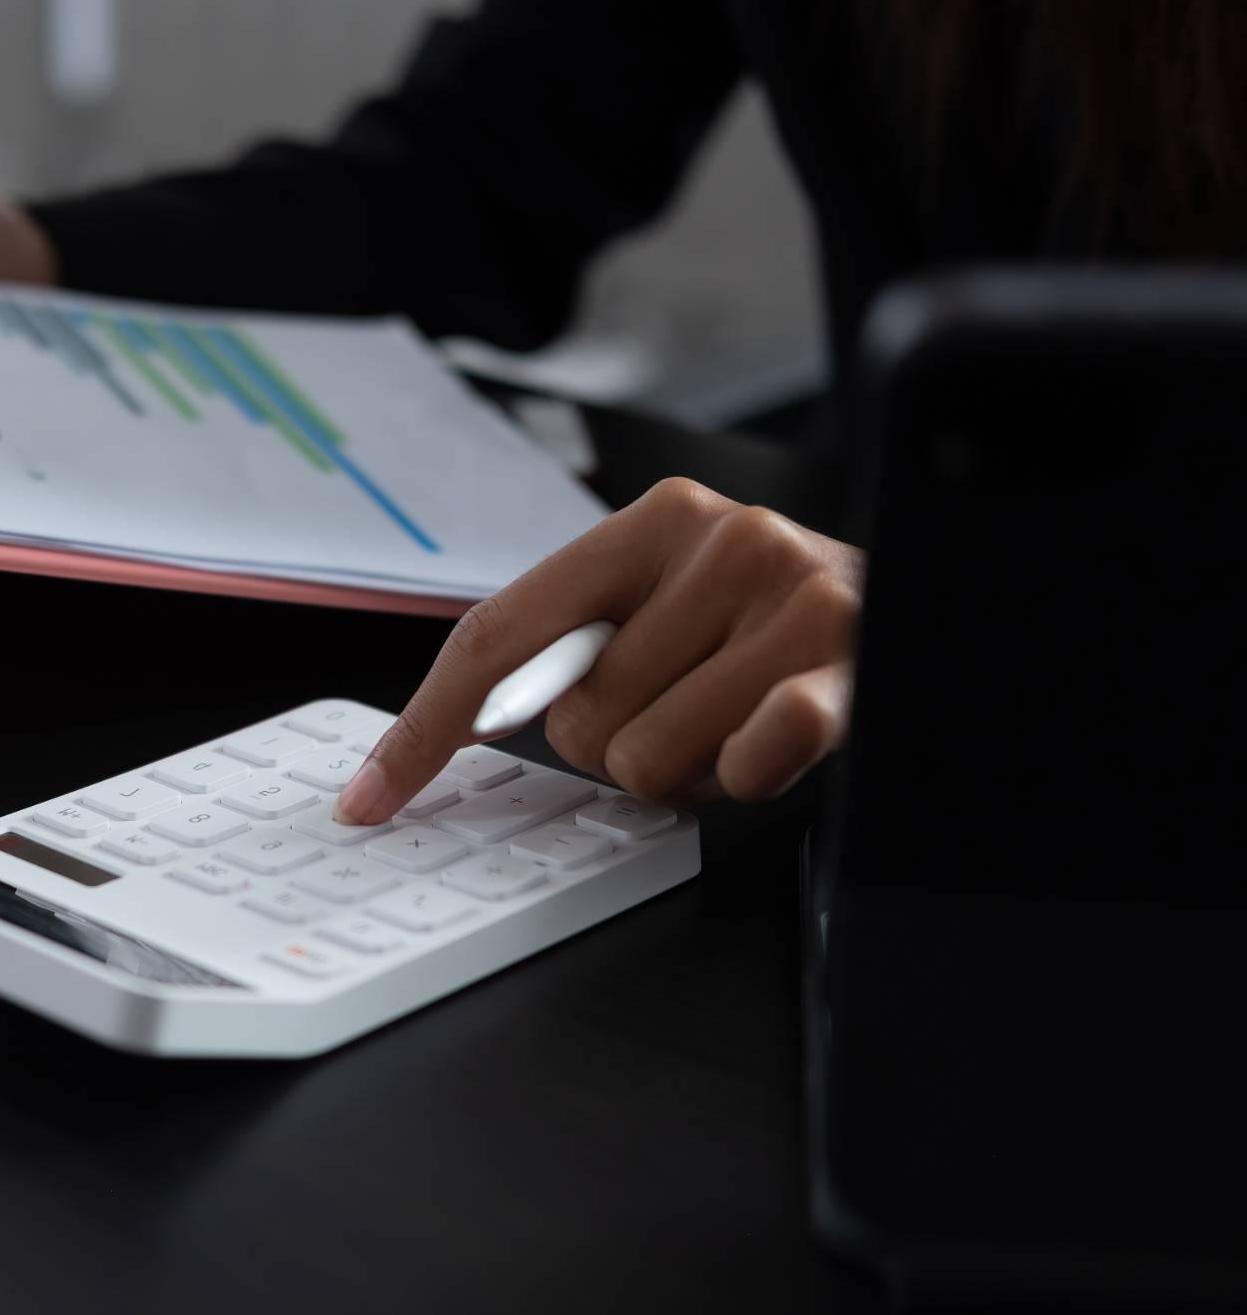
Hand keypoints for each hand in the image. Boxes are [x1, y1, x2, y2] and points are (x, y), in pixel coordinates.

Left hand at [335, 478, 861, 821]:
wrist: (950, 609)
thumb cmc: (783, 630)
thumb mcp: (679, 606)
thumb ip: (582, 645)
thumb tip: (462, 728)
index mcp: (657, 521)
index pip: (500, 634)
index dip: (426, 725)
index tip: (370, 798)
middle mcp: (726, 542)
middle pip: (578, 721)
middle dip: (626, 748)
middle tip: (700, 715)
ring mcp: (796, 600)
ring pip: (649, 762)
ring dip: (693, 772)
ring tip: (749, 722)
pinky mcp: (854, 668)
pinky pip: (752, 751)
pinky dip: (749, 771)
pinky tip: (783, 739)